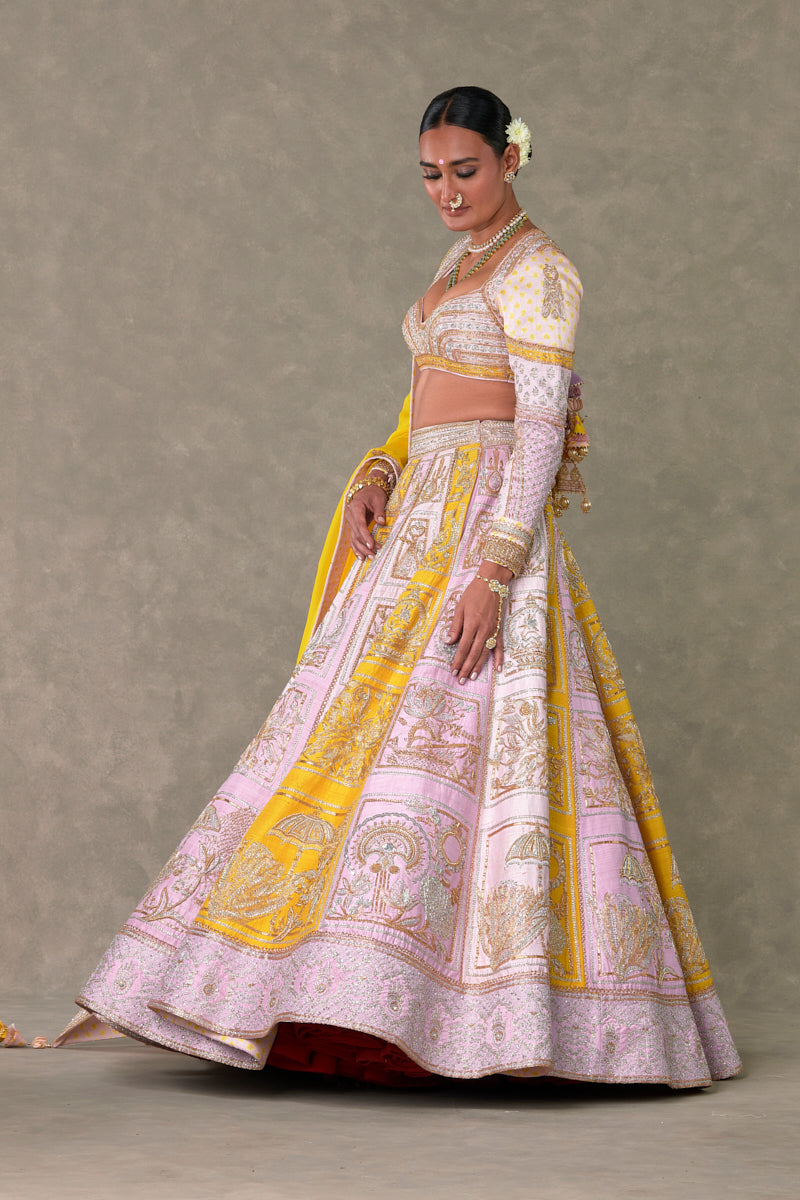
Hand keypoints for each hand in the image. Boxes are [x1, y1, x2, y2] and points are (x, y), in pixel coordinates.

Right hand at [344, 479, 387, 559]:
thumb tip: (381, 523)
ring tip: (370, 558)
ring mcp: (351, 522)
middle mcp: (351, 516)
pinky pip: (354, 538)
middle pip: (356, 534)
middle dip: (365, 545)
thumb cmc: (374, 493)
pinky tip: (361, 557)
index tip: (372, 545)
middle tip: (374, 554)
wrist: (368, 489)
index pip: (360, 525)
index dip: (365, 536)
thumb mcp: (379, 499)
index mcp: (356, 508)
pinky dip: (357, 548)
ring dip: (361, 549)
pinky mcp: (354, 526)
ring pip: (354, 538)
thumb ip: (379, 511)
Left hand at [445, 562, 511, 682]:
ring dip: (479, 666)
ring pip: (485, 653)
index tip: (453, 670)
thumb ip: (455, 626)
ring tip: (473, 677)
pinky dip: (499, 658)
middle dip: (466, 668)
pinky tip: (498, 669)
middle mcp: (484, 630)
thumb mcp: (459, 608)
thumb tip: (448, 642)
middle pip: (474, 654)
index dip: (458, 661)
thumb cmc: (473, 594)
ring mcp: (493, 630)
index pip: (463, 648)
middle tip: (460, 679)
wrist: (492, 583)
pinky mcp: (499, 629)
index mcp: (472, 624)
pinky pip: (499, 646)